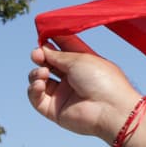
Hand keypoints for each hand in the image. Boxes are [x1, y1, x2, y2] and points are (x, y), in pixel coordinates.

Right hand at [27, 34, 141, 141]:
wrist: (111, 110)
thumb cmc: (103, 80)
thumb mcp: (79, 59)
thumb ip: (58, 54)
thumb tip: (43, 49)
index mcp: (84, 65)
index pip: (63, 51)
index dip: (51, 42)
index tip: (42, 35)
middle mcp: (74, 80)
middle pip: (49, 64)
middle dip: (40, 57)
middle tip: (37, 54)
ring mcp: (64, 95)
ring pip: (40, 80)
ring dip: (36, 73)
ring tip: (44, 72)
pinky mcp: (56, 110)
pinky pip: (37, 98)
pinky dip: (34, 89)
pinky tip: (40, 84)